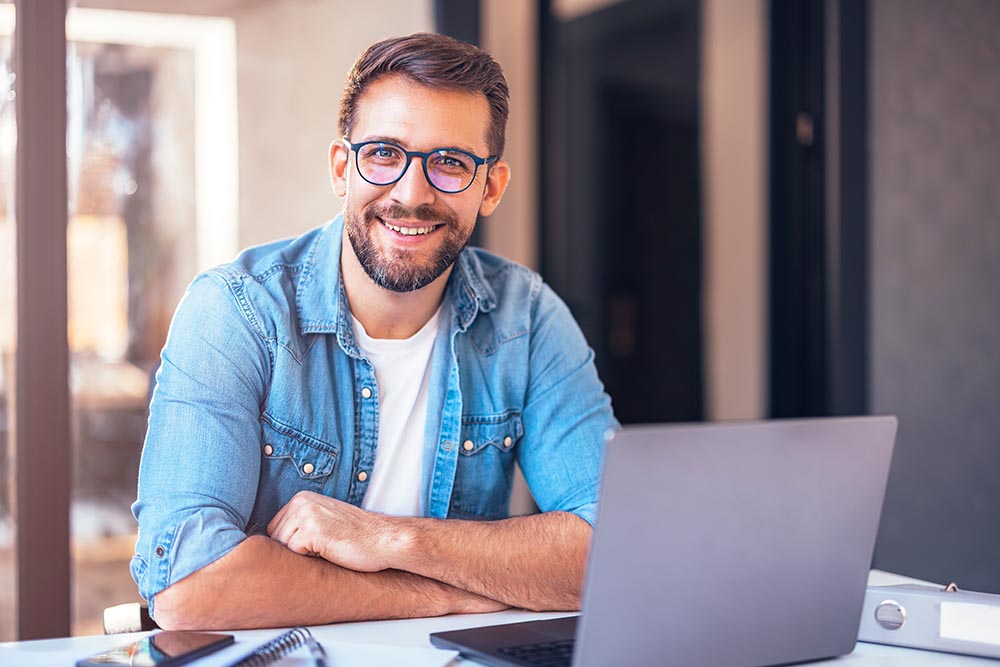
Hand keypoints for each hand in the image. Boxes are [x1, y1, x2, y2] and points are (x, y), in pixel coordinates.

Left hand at [267, 491, 403, 571]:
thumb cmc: (357, 537)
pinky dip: (309, 559)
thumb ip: (299, 526)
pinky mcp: (311, 530)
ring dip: (301, 555)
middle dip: (293, 550)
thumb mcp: (324, 522)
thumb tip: (268, 548)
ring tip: (327, 550)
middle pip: (274, 537)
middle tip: (322, 549)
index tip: (314, 545)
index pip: (275, 528)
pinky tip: (330, 552)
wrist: (384, 540)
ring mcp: (306, 514)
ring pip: (281, 546)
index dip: (291, 544)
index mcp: (302, 498)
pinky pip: (293, 553)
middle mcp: (301, 502)